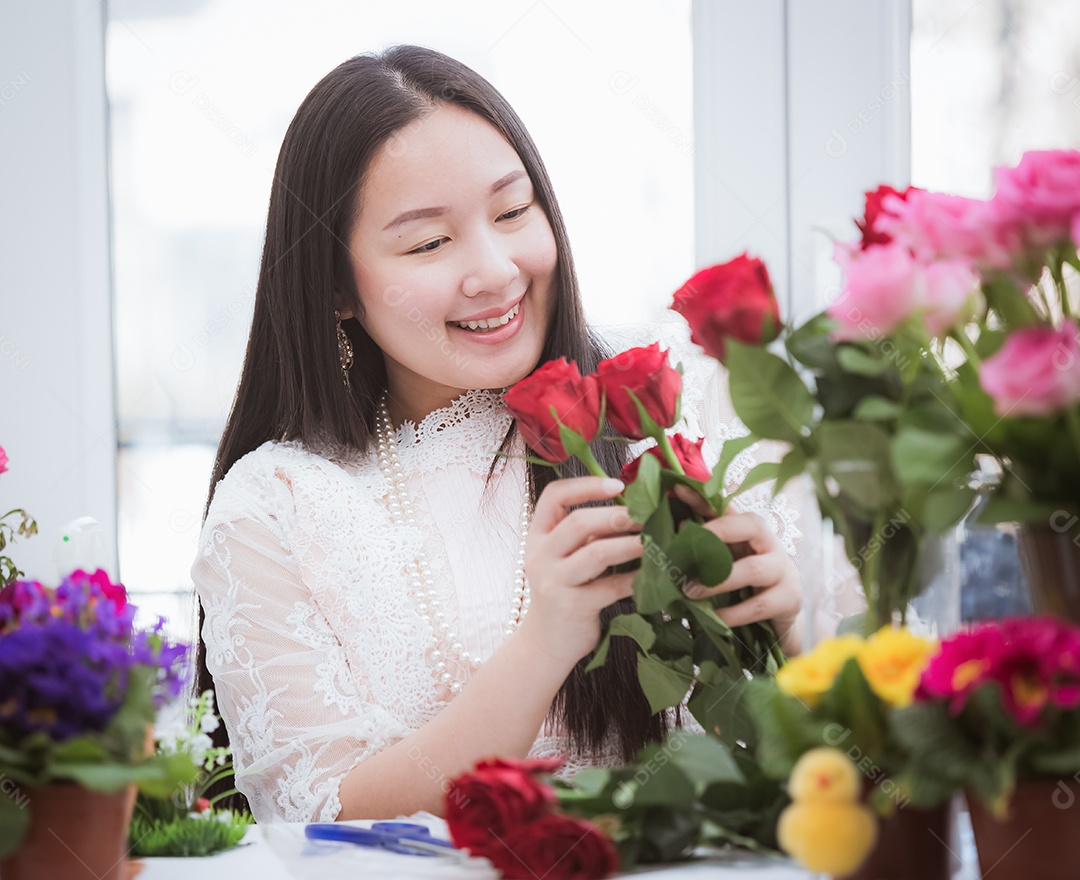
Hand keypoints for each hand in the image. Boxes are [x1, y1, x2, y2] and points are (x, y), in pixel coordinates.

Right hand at [517, 476, 643, 665]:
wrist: (546, 644)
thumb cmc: (564, 593)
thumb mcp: (564, 559)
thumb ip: (585, 536)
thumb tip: (633, 508)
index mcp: (537, 537)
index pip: (554, 496)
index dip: (586, 485)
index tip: (618, 485)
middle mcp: (540, 556)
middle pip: (578, 522)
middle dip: (617, 515)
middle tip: (647, 515)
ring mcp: (554, 582)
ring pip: (596, 553)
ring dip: (630, 544)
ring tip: (654, 540)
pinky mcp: (573, 606)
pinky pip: (610, 586)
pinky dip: (635, 578)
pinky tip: (653, 575)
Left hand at [673, 484, 801, 655]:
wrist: (779, 620)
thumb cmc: (746, 585)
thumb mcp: (724, 563)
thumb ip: (702, 548)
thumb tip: (676, 529)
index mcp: (750, 530)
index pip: (727, 508)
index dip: (702, 498)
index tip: (677, 489)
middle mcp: (770, 543)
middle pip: (751, 525)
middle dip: (717, 532)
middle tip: (685, 549)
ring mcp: (783, 570)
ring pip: (752, 569)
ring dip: (717, 581)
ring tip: (689, 592)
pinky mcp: (790, 598)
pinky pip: (758, 605)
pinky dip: (733, 613)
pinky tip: (715, 618)